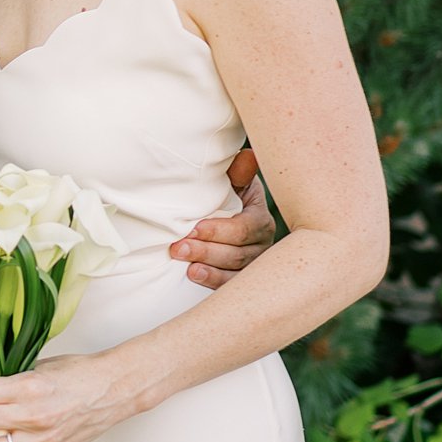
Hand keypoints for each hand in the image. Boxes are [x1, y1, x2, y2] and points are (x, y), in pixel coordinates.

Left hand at [170, 148, 274, 288]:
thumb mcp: (233, 182)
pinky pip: (231, 285)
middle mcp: (262, 244)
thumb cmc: (226, 197)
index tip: (195, 227)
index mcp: (260, 219)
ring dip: (208, 268)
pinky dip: (213, 281)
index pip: (246, 228)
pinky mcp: (241, 279)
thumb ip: (238, 173)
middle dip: (207, 250)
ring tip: (186, 265)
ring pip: (235, 271)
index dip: (220, 230)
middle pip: (239, 253)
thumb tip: (247, 156)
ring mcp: (253, 265)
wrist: (222, 217)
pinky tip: (195, 275)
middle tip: (179, 248)